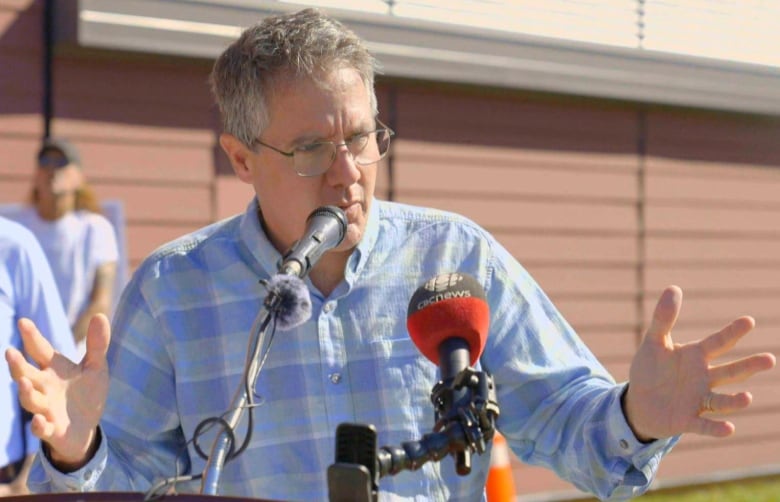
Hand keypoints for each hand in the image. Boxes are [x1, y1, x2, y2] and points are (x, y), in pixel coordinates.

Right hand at [4, 314, 110, 470]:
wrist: (86, 428)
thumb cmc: (87, 393)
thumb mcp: (96, 367)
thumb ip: (97, 344)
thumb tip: (100, 314)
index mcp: (53, 369)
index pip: (39, 350)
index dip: (31, 336)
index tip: (23, 321)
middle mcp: (43, 387)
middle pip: (25, 374)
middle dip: (17, 365)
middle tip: (10, 352)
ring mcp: (45, 408)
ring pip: (30, 400)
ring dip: (26, 392)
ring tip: (25, 382)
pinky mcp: (50, 429)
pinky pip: (40, 429)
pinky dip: (38, 425)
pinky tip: (39, 420)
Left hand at [623, 286, 775, 440]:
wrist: (639, 402)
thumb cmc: (651, 370)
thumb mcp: (654, 342)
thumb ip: (663, 318)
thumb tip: (674, 288)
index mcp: (696, 357)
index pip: (718, 343)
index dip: (732, 332)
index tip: (749, 320)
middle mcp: (703, 378)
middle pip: (729, 372)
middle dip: (748, 367)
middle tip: (770, 359)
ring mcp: (698, 400)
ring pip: (721, 400)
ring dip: (735, 400)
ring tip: (747, 397)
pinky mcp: (687, 420)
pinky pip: (704, 425)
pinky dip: (716, 428)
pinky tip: (729, 428)